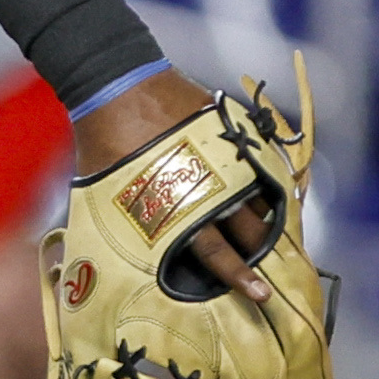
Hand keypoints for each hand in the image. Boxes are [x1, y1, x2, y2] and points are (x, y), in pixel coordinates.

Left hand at [71, 70, 275, 307]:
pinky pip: (260, 164)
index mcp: (176, 211)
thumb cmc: (103, 146)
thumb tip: (98, 265)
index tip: (260, 294)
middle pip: (250, 231)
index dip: (240, 276)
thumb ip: (116, 232)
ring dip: (270, 219)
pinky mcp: (232, 131)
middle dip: (265, 254)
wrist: (117, 84)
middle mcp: (208, 187)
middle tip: (279, 271)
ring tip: (280, 237)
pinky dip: (268, 182)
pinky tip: (273, 196)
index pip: (216, 255)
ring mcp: (224, 157)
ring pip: (261, 199)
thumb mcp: (101, 199)